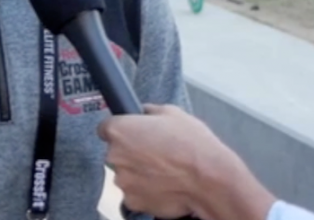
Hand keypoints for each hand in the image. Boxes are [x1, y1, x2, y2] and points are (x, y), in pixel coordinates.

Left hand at [97, 104, 275, 219]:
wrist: (207, 179)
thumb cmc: (191, 144)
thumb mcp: (173, 112)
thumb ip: (150, 111)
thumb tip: (143, 112)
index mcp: (120, 130)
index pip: (106, 127)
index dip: (122, 129)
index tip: (133, 132)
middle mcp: (115, 156)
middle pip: (116, 152)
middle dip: (131, 151)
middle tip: (155, 150)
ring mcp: (122, 181)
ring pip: (126, 173)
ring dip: (138, 171)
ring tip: (164, 169)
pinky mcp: (132, 201)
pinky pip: (134, 192)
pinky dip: (145, 189)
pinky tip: (164, 183)